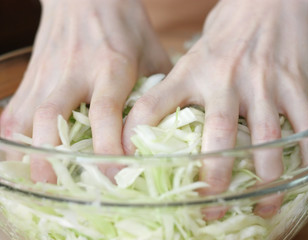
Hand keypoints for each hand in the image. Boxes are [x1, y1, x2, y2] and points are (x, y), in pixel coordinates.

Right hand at [0, 0, 170, 182]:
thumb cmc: (124, 25)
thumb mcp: (152, 52)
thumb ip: (161, 88)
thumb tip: (173, 125)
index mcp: (112, 67)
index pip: (105, 111)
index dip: (108, 146)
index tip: (116, 175)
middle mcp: (76, 72)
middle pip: (53, 115)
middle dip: (54, 153)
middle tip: (61, 186)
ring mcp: (51, 73)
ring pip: (29, 114)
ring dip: (31, 149)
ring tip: (40, 179)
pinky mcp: (34, 73)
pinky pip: (17, 108)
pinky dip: (17, 135)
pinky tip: (23, 155)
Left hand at [123, 0, 307, 217]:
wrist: (266, 3)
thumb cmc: (226, 34)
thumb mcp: (193, 57)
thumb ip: (179, 89)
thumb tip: (160, 125)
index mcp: (190, 73)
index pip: (152, 106)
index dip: (133, 136)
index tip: (125, 167)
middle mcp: (223, 80)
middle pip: (216, 136)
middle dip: (214, 179)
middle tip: (210, 208)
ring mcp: (261, 82)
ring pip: (265, 139)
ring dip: (266, 179)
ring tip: (261, 205)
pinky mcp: (293, 82)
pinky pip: (305, 125)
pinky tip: (304, 173)